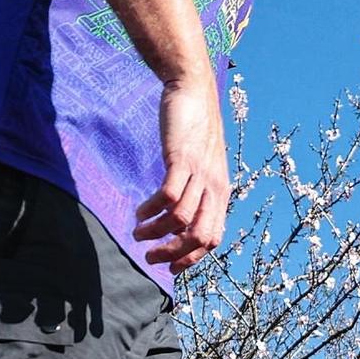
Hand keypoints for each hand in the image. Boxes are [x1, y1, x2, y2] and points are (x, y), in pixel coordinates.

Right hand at [133, 76, 230, 272]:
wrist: (194, 91)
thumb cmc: (196, 130)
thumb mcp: (205, 166)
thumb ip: (199, 190)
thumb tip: (182, 218)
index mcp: (222, 193)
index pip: (213, 239)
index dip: (191, 258)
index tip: (170, 267)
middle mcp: (214, 188)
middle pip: (198, 236)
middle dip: (172, 253)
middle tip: (150, 256)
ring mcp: (199, 174)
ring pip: (179, 220)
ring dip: (155, 233)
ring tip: (138, 232)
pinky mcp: (182, 160)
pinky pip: (168, 196)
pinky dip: (151, 210)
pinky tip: (140, 212)